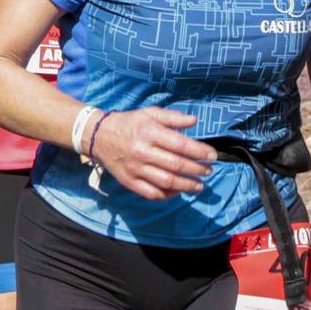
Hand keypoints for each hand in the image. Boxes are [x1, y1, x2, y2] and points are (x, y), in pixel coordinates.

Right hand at [92, 108, 215, 199]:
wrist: (98, 136)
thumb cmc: (129, 123)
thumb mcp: (149, 113)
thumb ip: (172, 117)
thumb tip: (194, 121)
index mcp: (149, 132)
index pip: (181, 144)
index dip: (200, 152)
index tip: (212, 156)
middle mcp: (142, 151)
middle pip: (176, 165)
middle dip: (197, 169)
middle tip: (208, 171)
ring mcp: (135, 169)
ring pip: (166, 182)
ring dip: (187, 185)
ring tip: (200, 185)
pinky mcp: (129, 182)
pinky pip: (151, 193)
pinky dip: (167, 195)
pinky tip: (178, 192)